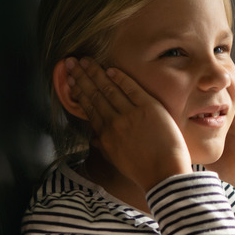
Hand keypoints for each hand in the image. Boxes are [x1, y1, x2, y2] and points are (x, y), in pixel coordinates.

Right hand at [66, 57, 191, 191]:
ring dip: (96, 73)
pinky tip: (111, 69)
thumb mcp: (117, 159)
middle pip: (94, 95)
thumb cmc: (143, 169)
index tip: (70, 80)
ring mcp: (131, 114)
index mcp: (105, 135)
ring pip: (109, 89)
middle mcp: (114, 122)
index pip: (88, 107)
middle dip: (81, 77)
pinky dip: (121, 78)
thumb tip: (93, 138)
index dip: (78, 92)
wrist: (164, 173)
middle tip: (70, 62)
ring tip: (85, 61)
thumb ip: (104, 145)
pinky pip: (131, 88)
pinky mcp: (149, 108)